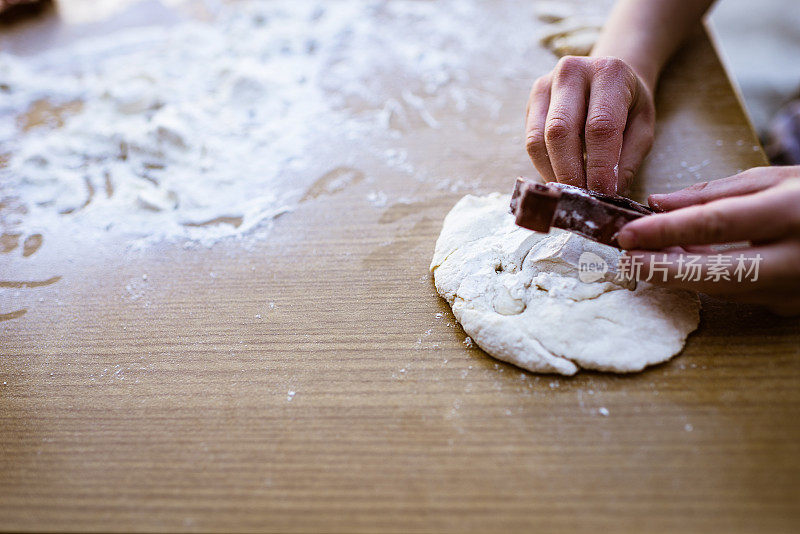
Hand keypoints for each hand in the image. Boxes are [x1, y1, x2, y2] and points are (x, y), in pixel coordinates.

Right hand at [525, 55, 655, 194]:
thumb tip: (607, 196)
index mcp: (609, 72)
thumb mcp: (642, 128)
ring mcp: (546, 84)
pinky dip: (543, 165)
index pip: (600, 125)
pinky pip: (530, 141)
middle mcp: (572, 71)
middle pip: (561, 131)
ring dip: (553, 172)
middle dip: (570, 172)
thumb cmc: (628, 105)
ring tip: (570, 192)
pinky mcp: (532, 100)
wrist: (607, 77)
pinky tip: (558, 178)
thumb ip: (627, 160)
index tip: (603, 194)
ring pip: (539, 138)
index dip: (600, 165)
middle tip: (582, 199)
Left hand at [617, 166, 799, 314]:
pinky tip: (679, 269)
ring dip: (679, 277)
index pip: (715, 225)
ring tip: (643, 260)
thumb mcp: (774, 178)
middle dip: (663, 270)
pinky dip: (706, 283)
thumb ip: (714, 193)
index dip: (665, 232)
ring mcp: (798, 289)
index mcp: (791, 212)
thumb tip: (658, 203)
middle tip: (625, 262)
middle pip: (716, 273)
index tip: (627, 234)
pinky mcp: (794, 307)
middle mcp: (796, 257)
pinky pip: (740, 296)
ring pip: (724, 290)